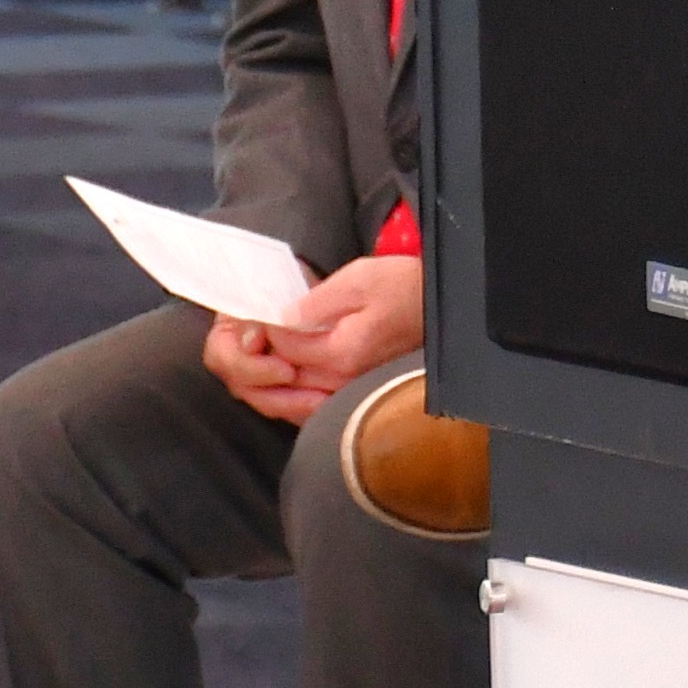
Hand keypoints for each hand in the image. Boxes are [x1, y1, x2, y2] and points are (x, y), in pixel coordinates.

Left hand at [211, 254, 424, 425]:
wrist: (442, 307)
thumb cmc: (403, 287)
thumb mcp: (359, 279)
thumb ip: (315, 302)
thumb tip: (279, 320)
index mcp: (340, 352)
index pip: (281, 346)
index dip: (262, 327)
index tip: (258, 309)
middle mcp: (341, 380)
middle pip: (279, 382)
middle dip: (254, 361)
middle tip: (245, 336)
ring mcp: (348, 392)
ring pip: (289, 403)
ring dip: (264, 385)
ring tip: (254, 359)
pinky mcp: (353, 393)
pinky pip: (308, 408)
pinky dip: (286, 400)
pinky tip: (279, 382)